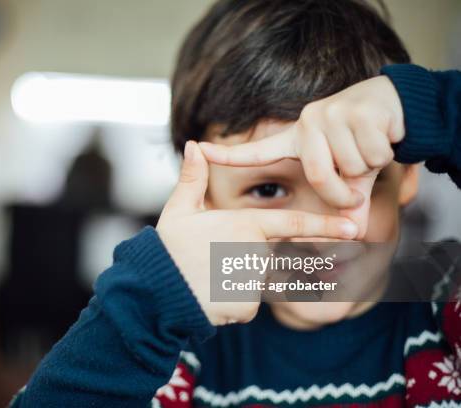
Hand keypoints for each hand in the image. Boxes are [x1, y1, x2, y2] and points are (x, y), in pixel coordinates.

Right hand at [156, 141, 359, 325]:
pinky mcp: (248, 307)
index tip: (353, 227)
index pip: (294, 223)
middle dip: (253, 259)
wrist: (158, 292)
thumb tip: (193, 145)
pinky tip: (209, 295)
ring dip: (238, 279)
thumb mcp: (180, 209)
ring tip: (207, 277)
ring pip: (258, 279)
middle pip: (270, 255)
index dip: (325, 225)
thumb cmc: (169, 248)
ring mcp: (255, 282)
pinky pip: (248, 301)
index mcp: (247, 225)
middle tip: (217, 262)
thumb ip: (194, 178)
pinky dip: (232, 299)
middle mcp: (258, 253)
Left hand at [198, 75, 403, 237]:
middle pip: (318, 176)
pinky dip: (386, 152)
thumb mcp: (351, 174)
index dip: (229, 155)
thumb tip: (349, 231)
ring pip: (352, 167)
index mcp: (297, 140)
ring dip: (371, 168)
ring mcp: (330, 114)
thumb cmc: (365, 141)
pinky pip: (373, 153)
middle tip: (358, 189)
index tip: (198, 149)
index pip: (258, 152)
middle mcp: (307, 123)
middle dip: (344, 193)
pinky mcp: (356, 110)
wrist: (398, 104)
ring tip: (371, 146)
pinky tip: (385, 134)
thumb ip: (346, 201)